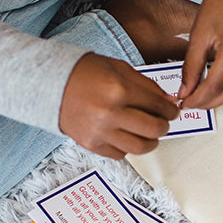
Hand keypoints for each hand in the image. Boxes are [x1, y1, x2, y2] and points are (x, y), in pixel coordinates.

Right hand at [59, 53, 179, 158]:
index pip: (158, 106)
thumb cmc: (85, 73)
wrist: (50, 84)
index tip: (171, 111)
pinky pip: (121, 154)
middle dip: (164, 126)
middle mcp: (109, 113)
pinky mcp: (91, 144)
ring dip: (150, 141)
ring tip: (148, 133)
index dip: (170, 110)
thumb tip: (169, 102)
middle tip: (162, 122)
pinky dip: (128, 147)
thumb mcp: (119, 69)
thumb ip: (147, 86)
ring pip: (140, 147)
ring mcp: (99, 132)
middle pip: (154, 130)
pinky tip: (125, 134)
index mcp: (118, 89)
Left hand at [178, 0, 222, 109]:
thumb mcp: (199, 34)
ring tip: (202, 97)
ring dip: (222, 96)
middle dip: (209, 103)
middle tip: (191, 104)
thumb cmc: (221, 0)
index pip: (214, 86)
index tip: (183, 103)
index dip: (197, 99)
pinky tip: (220, 85)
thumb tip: (184, 92)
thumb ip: (191, 67)